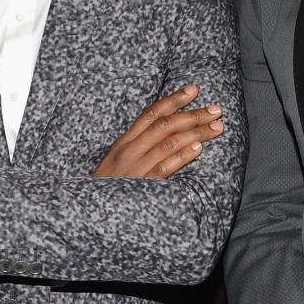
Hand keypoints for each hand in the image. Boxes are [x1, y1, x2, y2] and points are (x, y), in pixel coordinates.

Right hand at [93, 84, 223, 178]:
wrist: (87, 213)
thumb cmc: (107, 189)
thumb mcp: (116, 163)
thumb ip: (137, 147)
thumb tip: (164, 132)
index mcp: (123, 143)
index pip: (151, 113)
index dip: (173, 99)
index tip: (194, 90)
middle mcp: (129, 151)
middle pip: (165, 125)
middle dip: (193, 114)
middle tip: (216, 109)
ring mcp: (135, 168)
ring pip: (169, 143)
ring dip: (196, 132)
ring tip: (216, 127)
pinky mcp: (143, 186)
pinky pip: (165, 167)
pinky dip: (183, 156)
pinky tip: (198, 148)